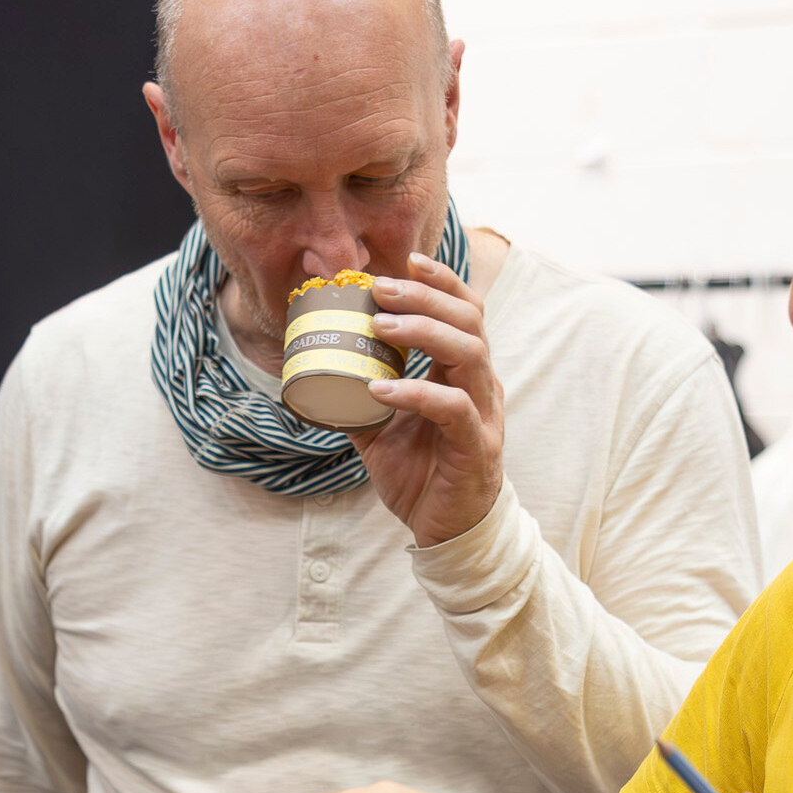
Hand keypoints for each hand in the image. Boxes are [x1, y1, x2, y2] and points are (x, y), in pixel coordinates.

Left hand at [349, 253, 505, 546]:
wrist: (446, 531)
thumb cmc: (420, 474)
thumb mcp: (379, 429)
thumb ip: (354, 398)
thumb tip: (308, 373)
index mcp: (463, 374)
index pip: (465, 312)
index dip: (440, 281)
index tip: (404, 260)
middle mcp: (481, 386)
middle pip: (470, 322)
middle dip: (425, 297)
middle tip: (380, 289)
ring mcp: (483, 416)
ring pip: (470, 355)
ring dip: (423, 333)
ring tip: (378, 327)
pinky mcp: (476, 448)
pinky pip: (453, 409)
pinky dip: (416, 393)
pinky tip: (380, 388)